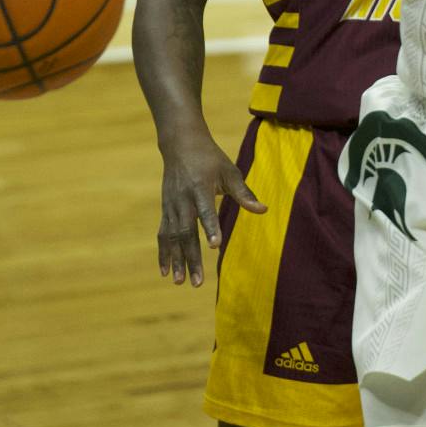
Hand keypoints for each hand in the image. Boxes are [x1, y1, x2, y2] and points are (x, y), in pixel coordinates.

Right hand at [156, 126, 264, 286]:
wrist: (180, 144)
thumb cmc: (210, 158)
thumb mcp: (229, 171)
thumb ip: (244, 193)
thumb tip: (263, 210)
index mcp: (200, 187)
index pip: (206, 211)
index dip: (210, 227)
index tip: (215, 246)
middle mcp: (183, 199)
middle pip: (186, 232)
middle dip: (191, 257)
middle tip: (197, 282)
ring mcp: (171, 206)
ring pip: (172, 237)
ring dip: (176, 260)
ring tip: (180, 282)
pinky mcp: (165, 210)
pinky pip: (162, 235)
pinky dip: (163, 253)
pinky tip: (166, 272)